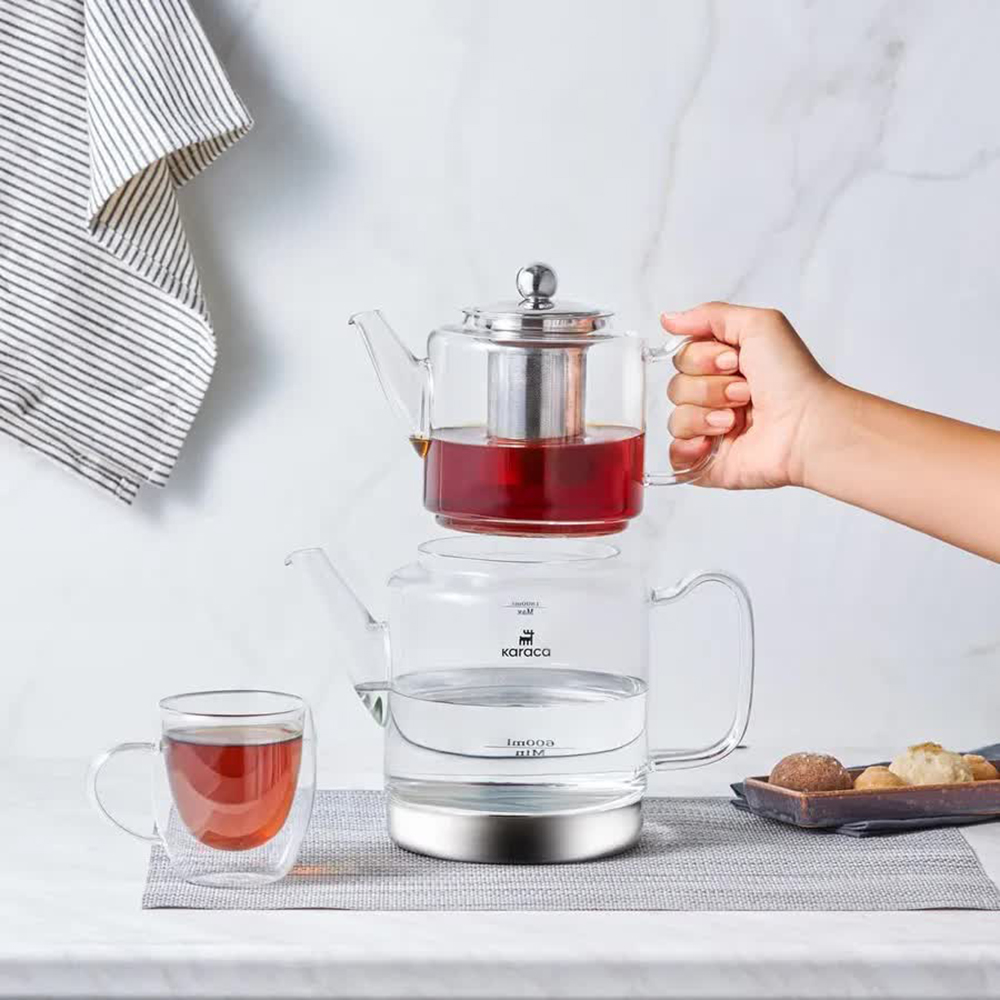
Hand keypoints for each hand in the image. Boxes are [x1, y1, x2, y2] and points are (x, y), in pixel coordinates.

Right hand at [663, 302, 838, 489]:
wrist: (807, 426)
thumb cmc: (794, 379)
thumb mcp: (759, 324)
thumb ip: (710, 315)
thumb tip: (668, 320)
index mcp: (724, 368)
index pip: (682, 358)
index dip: (701, 358)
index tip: (733, 360)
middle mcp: (716, 398)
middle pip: (676, 387)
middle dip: (709, 387)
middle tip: (745, 392)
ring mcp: (711, 432)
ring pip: (675, 419)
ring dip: (706, 416)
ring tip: (738, 420)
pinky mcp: (708, 463)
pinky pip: (675, 454)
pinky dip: (689, 447)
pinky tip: (715, 442)